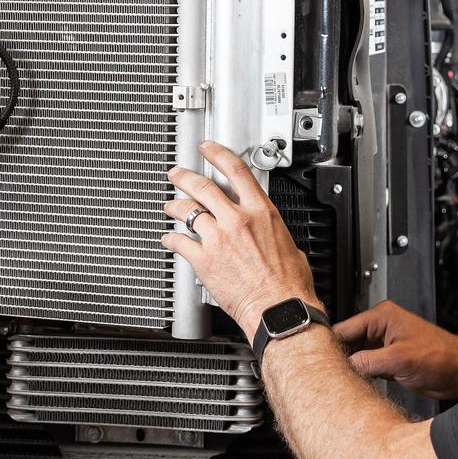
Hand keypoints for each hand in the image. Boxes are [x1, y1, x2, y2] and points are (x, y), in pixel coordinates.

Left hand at [161, 141, 320, 340]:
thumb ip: (274, 235)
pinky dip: (170, 239)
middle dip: (185, 176)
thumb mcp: (290, 246)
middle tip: (176, 173)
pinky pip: (180, 243)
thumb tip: (272, 238)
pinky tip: (168, 239)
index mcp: (261, 213)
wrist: (279, 309)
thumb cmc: (289, 285)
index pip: (236, 171)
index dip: (218, 154)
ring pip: (187, 211)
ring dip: (175, 206)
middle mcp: (237, 221)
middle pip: (203, 187)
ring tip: (169, 205)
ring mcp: (218, 239)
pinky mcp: (204, 260)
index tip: (208, 149)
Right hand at [334, 301, 457, 399]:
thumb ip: (367, 362)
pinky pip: (366, 366)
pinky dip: (361, 375)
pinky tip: (357, 385)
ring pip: (355, 356)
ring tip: (341, 383)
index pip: (344, 328)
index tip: (319, 363)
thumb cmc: (442, 357)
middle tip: (329, 377)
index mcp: (382, 317)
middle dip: (339, 359)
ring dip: (350, 369)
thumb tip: (343, 367)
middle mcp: (381, 328)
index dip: (331, 346)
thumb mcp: (399, 360)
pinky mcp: (389, 360)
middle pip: (346, 342)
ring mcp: (385, 345)